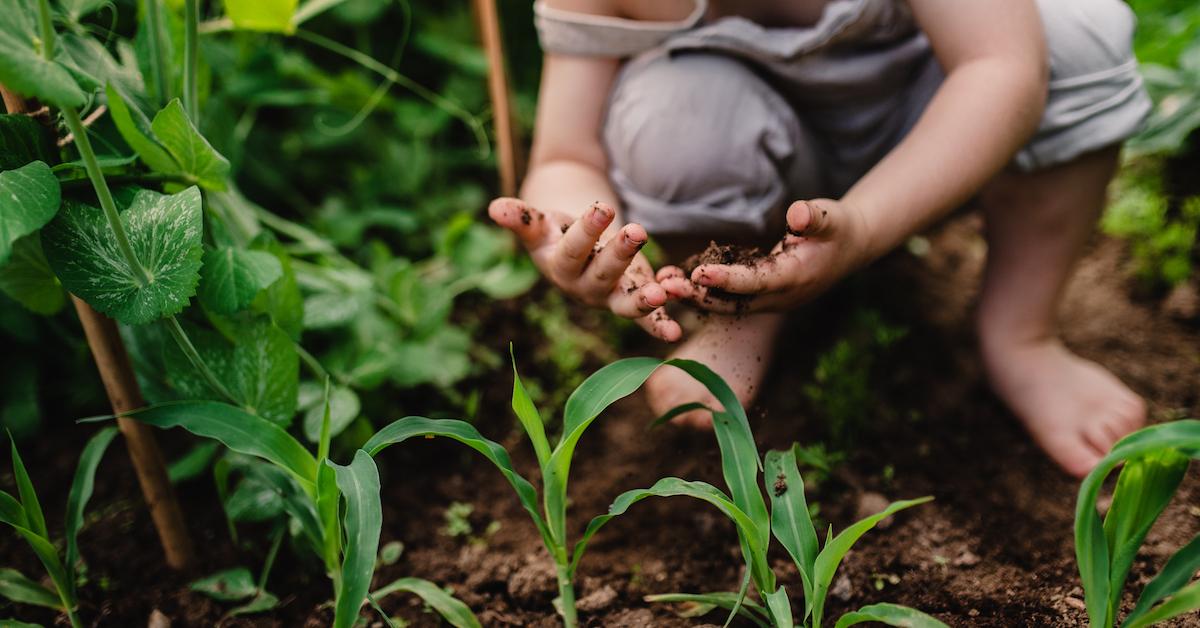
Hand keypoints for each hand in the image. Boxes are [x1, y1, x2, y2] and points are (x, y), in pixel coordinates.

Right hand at [489, 197, 681, 341]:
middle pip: (603, 275)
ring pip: (627, 304)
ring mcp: (611, 298)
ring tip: (666, 291)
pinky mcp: (633, 302)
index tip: (603, 206)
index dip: (587, 230)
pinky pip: (649, 318)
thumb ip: (522, 218)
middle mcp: (585, 288)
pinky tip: (679, 318)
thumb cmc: (554, 235)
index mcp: (561, 267)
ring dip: (647, 300)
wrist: (573, 251)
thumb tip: (495, 208)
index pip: (573, 249)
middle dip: (621, 255)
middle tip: (638, 231)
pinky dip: (663, 321)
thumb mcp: (539, 224)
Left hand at [659, 199, 869, 313]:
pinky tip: (673, 279)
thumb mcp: (833, 217)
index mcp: (794, 278)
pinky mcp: (759, 294)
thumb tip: (798, 214)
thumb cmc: (839, 227)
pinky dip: (701, 290)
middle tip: (664, 284)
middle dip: (698, 294)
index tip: (699, 272)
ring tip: (660, 282)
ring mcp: (768, 299)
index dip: (727, 279)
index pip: (755, 282)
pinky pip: (726, 297)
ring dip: (693, 295)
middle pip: (732, 301)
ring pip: (725, 303)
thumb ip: (814, 218)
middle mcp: (778, 296)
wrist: (849, 247)